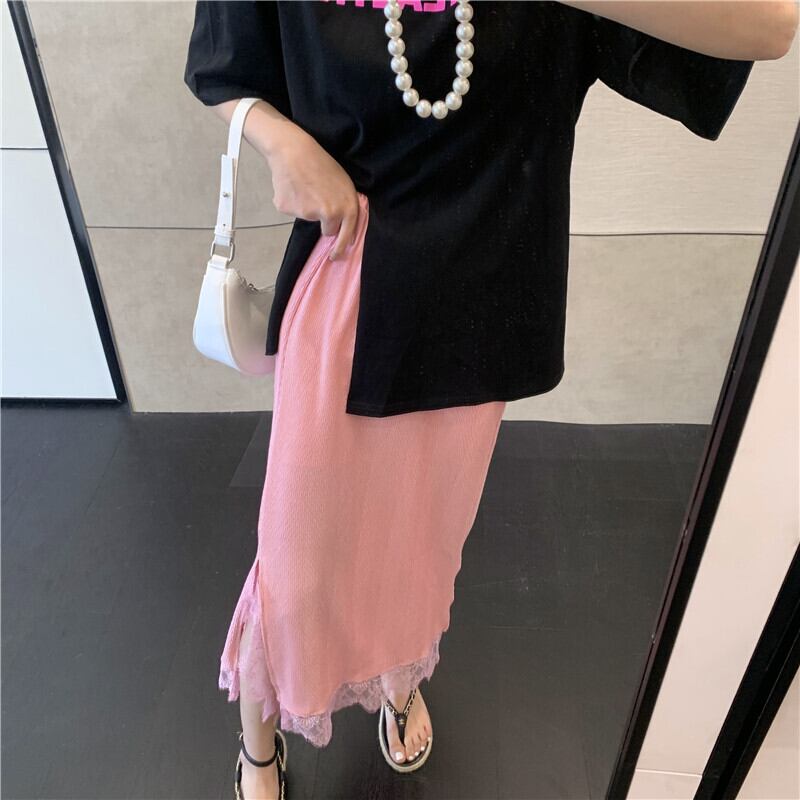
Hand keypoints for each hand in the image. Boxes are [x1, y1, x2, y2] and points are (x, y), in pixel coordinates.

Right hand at [265, 124, 360, 261]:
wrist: (293, 150)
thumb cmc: (320, 163)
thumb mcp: (343, 184)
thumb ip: (345, 205)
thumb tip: (342, 226)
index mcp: (347, 208)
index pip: (346, 236)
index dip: (340, 248)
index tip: (335, 256)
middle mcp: (330, 214)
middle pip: (328, 232)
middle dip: (324, 222)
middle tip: (318, 200)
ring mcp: (309, 214)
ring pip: (309, 218)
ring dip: (306, 206)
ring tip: (305, 185)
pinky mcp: (290, 211)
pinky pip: (292, 210)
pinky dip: (291, 201)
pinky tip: (292, 186)